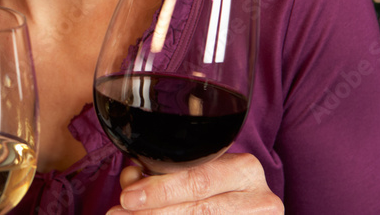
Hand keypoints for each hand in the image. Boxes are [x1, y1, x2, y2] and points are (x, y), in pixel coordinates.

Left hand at [107, 153, 283, 213]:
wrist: (237, 210)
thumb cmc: (212, 191)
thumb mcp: (193, 175)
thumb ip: (164, 175)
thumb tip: (130, 181)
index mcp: (244, 170)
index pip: (199, 179)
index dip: (161, 190)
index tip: (127, 197)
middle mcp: (260, 198)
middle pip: (201, 208)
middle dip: (155, 212)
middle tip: (119, 213)